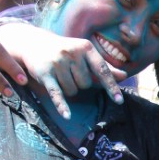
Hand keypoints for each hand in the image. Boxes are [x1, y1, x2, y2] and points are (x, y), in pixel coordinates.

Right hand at [0, 22, 124, 117]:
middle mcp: (72, 53)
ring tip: (58, 76)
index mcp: (86, 47)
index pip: (102, 71)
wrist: (34, 43)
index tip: (119, 101)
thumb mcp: (84, 55)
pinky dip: (62, 105)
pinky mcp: (45, 72)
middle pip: (86, 84)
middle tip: (68, 73)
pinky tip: (66, 116)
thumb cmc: (65, 52)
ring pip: (72, 91)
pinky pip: (57, 93)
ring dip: (67, 89)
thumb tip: (124, 76)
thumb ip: (103, 67)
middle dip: (79, 84)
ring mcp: (58, 62)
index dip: (111, 87)